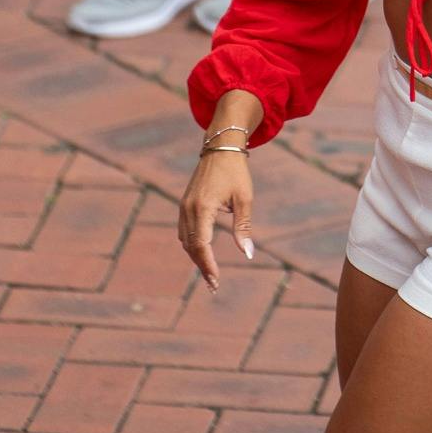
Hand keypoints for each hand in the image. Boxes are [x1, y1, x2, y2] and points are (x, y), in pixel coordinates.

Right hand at [178, 150, 255, 292]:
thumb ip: (243, 227)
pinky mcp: (184, 204)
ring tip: (210, 273)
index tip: (216, 280)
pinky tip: (203, 254)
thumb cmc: (236, 172)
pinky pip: (184, 231)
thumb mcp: (245, 199)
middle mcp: (188, 209)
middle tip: (214, 284)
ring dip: (196, 257)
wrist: (221, 148)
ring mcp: (183, 207)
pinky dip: (192, 245)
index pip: (202, 244)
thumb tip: (248, 253)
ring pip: (185, 240)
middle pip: (191, 246)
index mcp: (203, 207)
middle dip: (202, 266)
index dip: (208, 264)